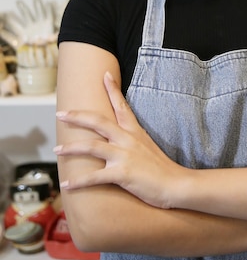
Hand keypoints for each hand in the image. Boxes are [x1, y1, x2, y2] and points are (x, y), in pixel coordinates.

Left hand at [55, 72, 182, 208]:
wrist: (177, 184)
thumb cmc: (163, 169)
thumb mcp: (148, 147)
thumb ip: (134, 141)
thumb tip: (121, 141)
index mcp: (135, 132)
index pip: (122, 106)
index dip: (113, 89)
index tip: (104, 75)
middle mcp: (128, 139)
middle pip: (98, 121)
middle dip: (77, 116)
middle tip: (60, 113)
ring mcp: (124, 155)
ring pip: (91, 146)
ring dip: (71, 148)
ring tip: (57, 149)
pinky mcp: (122, 174)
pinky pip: (94, 177)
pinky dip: (78, 181)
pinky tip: (66, 184)